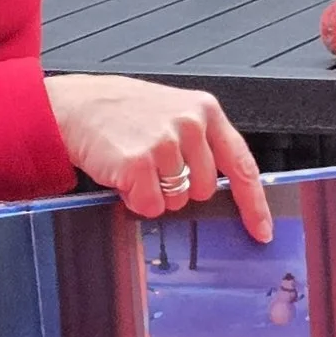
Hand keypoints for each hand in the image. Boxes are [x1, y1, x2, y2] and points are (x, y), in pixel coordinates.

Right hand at [42, 75, 272, 240]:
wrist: (74, 106)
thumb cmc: (121, 112)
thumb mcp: (172, 112)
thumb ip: (201, 142)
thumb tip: (219, 187)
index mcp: (205, 111)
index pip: (242, 165)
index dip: (254, 204)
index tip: (261, 230)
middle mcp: (191, 124)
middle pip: (205, 190)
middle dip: (180, 188)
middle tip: (153, 164)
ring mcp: (166, 143)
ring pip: (177, 202)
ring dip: (155, 194)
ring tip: (134, 163)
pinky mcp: (139, 163)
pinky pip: (150, 207)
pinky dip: (134, 200)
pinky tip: (122, 173)